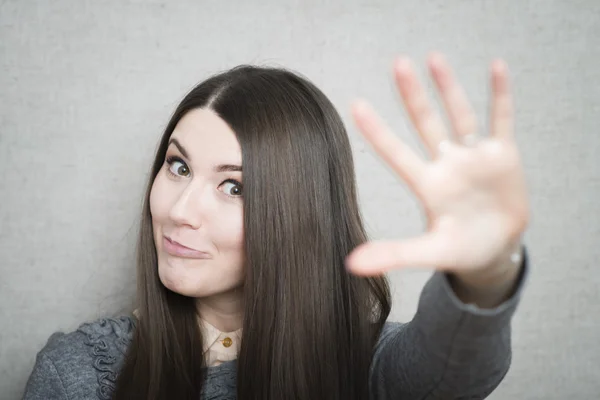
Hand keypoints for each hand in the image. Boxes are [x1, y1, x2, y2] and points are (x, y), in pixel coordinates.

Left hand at [345, 53, 528, 282]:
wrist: (495, 249)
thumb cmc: (460, 250)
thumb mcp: (430, 253)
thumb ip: (394, 255)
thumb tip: (350, 266)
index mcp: (426, 185)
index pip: (396, 153)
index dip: (378, 132)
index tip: (355, 106)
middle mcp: (445, 164)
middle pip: (425, 123)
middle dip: (413, 96)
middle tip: (398, 64)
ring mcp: (473, 156)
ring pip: (459, 115)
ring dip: (449, 87)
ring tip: (433, 57)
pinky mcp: (502, 154)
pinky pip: (501, 119)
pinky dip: (500, 95)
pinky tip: (496, 66)